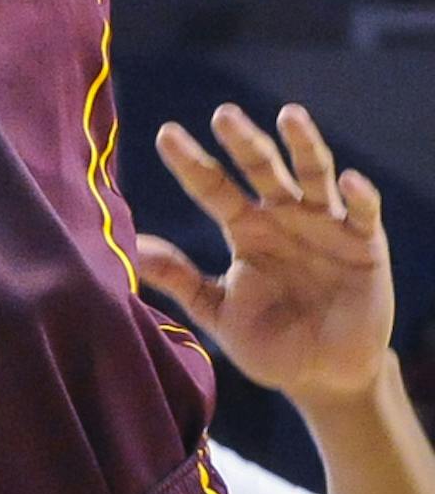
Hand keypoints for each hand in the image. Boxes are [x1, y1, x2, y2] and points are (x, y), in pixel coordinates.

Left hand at [136, 101, 392, 413]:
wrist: (325, 378)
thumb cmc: (270, 343)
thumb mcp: (218, 313)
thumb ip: (180, 279)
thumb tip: (130, 250)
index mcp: (245, 228)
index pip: (213, 186)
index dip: (191, 161)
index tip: (166, 134)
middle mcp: (282, 215)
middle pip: (260, 168)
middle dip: (243, 141)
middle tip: (223, 115)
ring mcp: (324, 224)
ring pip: (312, 173)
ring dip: (303, 144)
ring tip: (290, 116)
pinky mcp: (365, 244)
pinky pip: (363, 212)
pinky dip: (358, 194)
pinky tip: (348, 180)